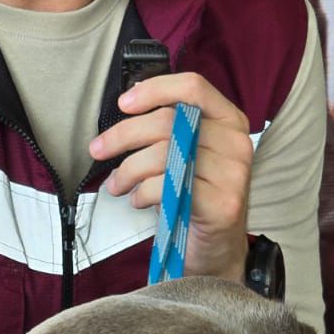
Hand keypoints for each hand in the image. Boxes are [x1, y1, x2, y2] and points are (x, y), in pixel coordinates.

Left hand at [89, 72, 251, 280]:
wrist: (217, 246)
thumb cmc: (195, 193)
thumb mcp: (189, 152)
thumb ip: (171, 126)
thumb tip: (128, 104)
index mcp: (229, 120)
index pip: (193, 87)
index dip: (154, 89)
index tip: (123, 104)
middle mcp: (236, 142)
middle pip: (169, 121)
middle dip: (123, 135)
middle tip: (97, 150)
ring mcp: (232, 173)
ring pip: (163, 154)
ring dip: (127, 170)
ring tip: (115, 184)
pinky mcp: (221, 203)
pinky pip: (167, 186)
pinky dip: (142, 193)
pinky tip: (137, 200)